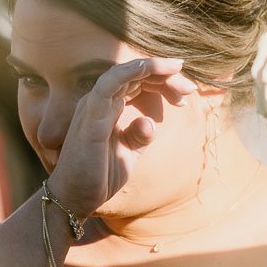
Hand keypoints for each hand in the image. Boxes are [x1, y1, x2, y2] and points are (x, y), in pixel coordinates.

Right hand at [46, 57, 196, 216]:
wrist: (76, 198)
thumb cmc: (98, 175)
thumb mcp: (128, 152)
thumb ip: (139, 135)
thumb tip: (149, 122)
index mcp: (107, 106)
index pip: (137, 83)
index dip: (162, 83)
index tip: (184, 96)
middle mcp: (99, 101)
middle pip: (134, 75)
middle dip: (165, 76)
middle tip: (190, 88)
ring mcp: (94, 107)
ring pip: (123, 74)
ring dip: (151, 67)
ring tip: (177, 67)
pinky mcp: (91, 118)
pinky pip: (108, 86)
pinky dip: (128, 72)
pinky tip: (148, 67)